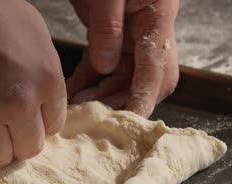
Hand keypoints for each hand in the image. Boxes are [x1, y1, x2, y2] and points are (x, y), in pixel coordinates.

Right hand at [0, 0, 66, 167]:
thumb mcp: (33, 32)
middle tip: (1, 126)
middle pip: (28, 149)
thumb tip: (42, 103)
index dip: (37, 122)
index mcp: (46, 79)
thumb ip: (43, 72)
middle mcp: (19, 104)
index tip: (24, 117)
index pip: (53, 125)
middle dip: (17, 139)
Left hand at [68, 0, 178, 116]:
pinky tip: (72, 94)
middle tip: (97, 119)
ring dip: (101, 96)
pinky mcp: (109, 34)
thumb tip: (105, 66)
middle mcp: (149, 28)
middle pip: (143, 77)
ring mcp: (129, 33)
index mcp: (158, 15)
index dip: (145, 96)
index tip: (132, 119)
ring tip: (79, 110)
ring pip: (121, 77)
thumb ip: (107, 27)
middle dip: (121, 102)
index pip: (157, 65)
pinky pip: (101, 65)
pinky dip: (87, 81)